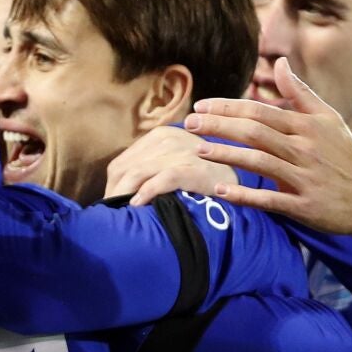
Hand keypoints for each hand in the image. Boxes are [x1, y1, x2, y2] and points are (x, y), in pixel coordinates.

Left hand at [103, 125, 236, 205]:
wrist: (241, 184)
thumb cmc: (203, 180)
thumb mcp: (175, 165)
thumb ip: (151, 168)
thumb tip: (119, 189)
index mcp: (162, 135)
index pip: (125, 160)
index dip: (114, 184)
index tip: (110, 206)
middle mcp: (170, 138)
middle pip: (128, 167)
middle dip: (116, 192)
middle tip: (110, 215)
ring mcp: (182, 151)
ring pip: (139, 172)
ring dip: (126, 194)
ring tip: (120, 213)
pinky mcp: (193, 167)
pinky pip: (162, 179)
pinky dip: (146, 193)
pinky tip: (138, 205)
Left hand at [188, 58, 351, 234]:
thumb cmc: (347, 156)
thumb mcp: (329, 119)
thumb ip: (300, 93)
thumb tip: (279, 63)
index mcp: (306, 126)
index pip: (259, 111)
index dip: (228, 107)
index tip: (201, 106)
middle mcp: (304, 148)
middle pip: (253, 132)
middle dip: (218, 126)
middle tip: (188, 124)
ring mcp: (304, 178)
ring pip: (258, 162)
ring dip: (226, 155)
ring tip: (198, 151)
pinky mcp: (305, 206)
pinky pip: (270, 199)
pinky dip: (244, 195)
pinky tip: (220, 190)